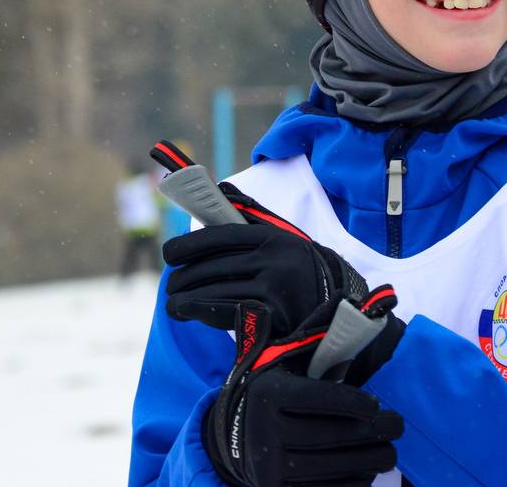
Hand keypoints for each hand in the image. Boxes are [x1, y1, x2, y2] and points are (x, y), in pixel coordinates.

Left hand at [163, 186, 370, 337]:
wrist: (336, 308)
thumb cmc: (298, 269)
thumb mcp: (283, 237)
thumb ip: (251, 215)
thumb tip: (218, 189)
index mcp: (273, 236)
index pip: (222, 235)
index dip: (190, 244)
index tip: (169, 253)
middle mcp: (274, 260)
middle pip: (214, 267)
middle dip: (184, 277)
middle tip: (170, 284)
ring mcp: (274, 290)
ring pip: (215, 291)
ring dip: (186, 298)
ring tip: (173, 302)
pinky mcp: (273, 317)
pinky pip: (225, 313)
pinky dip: (200, 312)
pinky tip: (186, 313)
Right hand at [203, 303, 402, 485]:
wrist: (233, 433)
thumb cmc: (272, 388)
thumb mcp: (284, 358)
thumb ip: (317, 333)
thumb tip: (355, 303)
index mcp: (268, 394)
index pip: (320, 400)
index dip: (355, 404)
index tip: (377, 405)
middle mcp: (265, 432)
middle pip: (332, 436)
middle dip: (373, 433)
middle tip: (398, 426)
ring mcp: (270, 468)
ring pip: (333, 466)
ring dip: (370, 460)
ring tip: (390, 451)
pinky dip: (353, 481)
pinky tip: (368, 470)